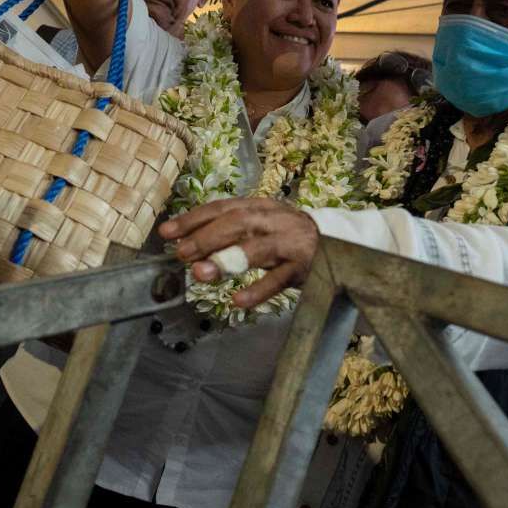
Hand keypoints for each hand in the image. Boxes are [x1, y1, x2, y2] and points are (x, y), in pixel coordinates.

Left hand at [160, 197, 320, 308]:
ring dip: (227, 259)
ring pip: (257, 248)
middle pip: (237, 222)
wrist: (340, 244)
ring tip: (201, 272)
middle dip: (206, 237)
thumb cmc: (290, 237)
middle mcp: (274, 220)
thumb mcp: (262, 226)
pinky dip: (258, 290)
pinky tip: (238, 301)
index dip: (194, 219)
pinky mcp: (303, 268)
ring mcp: (290, 244)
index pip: (222, 207)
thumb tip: (189, 245)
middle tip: (181, 253)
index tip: (167, 232)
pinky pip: (278, 280)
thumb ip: (230, 233)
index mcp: (260, 207)